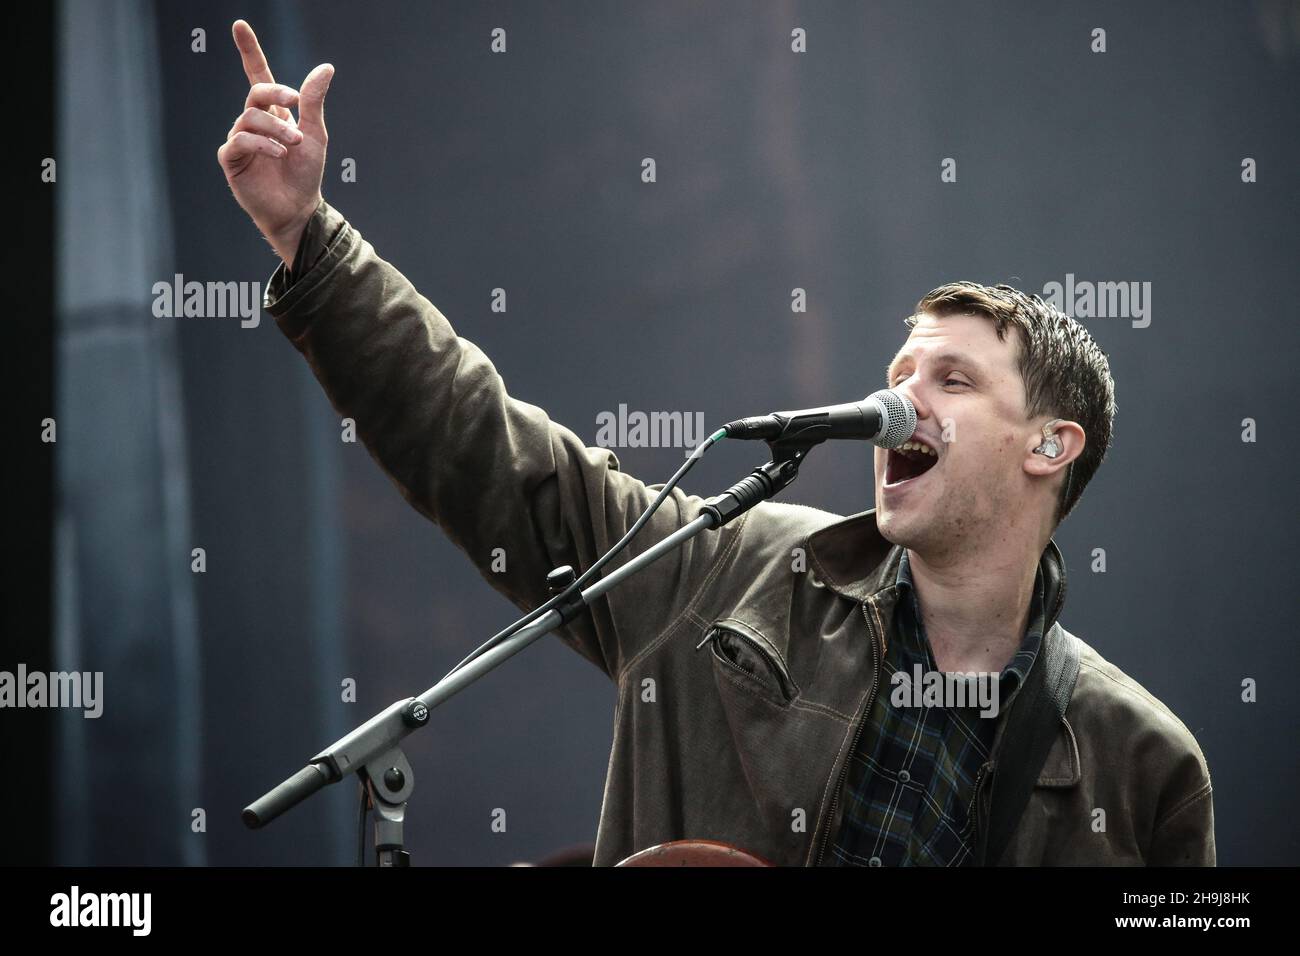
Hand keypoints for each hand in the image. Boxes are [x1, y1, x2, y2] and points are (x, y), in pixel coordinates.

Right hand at [217, 19, 333, 264]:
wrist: (299, 209)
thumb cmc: (306, 175)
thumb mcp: (315, 134)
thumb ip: (313, 101)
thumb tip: (326, 67)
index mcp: (273, 113)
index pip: (258, 75)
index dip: (249, 51)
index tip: (239, 26)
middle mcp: (253, 123)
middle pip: (256, 93)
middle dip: (276, 96)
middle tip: (297, 111)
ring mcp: (240, 140)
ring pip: (250, 117)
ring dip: (276, 128)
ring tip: (294, 144)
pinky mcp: (231, 159)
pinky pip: (240, 140)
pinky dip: (262, 143)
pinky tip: (279, 153)